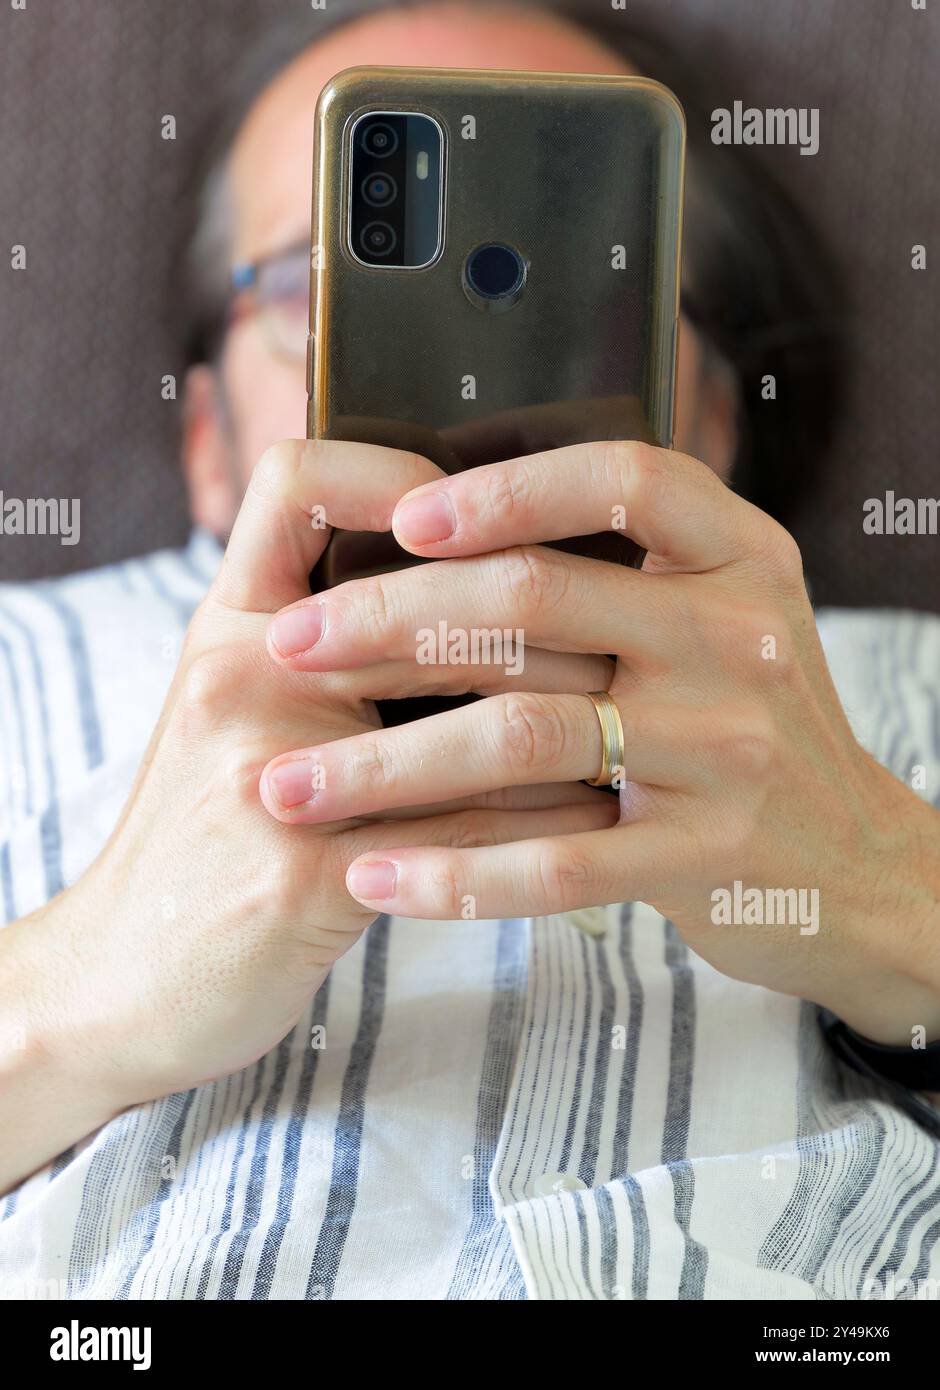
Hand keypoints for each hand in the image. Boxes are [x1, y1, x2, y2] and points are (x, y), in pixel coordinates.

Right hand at [2, 439, 616, 1189]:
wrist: (124, 976)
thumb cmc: (206, 835)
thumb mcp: (235, 713)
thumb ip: (322, 651)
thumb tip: (469, 594)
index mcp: (228, 625)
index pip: (298, 482)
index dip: (391, 470)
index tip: (474, 508)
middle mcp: (242, 678)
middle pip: (428, 597)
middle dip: (549, 616)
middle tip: (628, 628)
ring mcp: (270, 776)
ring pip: (472, 717)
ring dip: (573, 719)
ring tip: (634, 722)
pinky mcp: (302, 877)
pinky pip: (468, 830)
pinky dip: (549, 820)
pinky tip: (597, 819)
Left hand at [260, 440, 939, 1044]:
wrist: (856, 865)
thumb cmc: (752, 725)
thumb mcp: (726, 618)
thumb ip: (627, 571)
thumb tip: (450, 527)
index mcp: (738, 559)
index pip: (624, 481)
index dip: (507, 488)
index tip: (403, 516)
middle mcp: (736, 640)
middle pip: (538, 602)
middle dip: (388, 620)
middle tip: (289, 646)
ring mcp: (724, 751)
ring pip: (522, 737)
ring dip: (386, 765)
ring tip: (290, 787)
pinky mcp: (702, 857)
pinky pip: (553, 863)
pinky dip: (451, 873)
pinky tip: (373, 879)